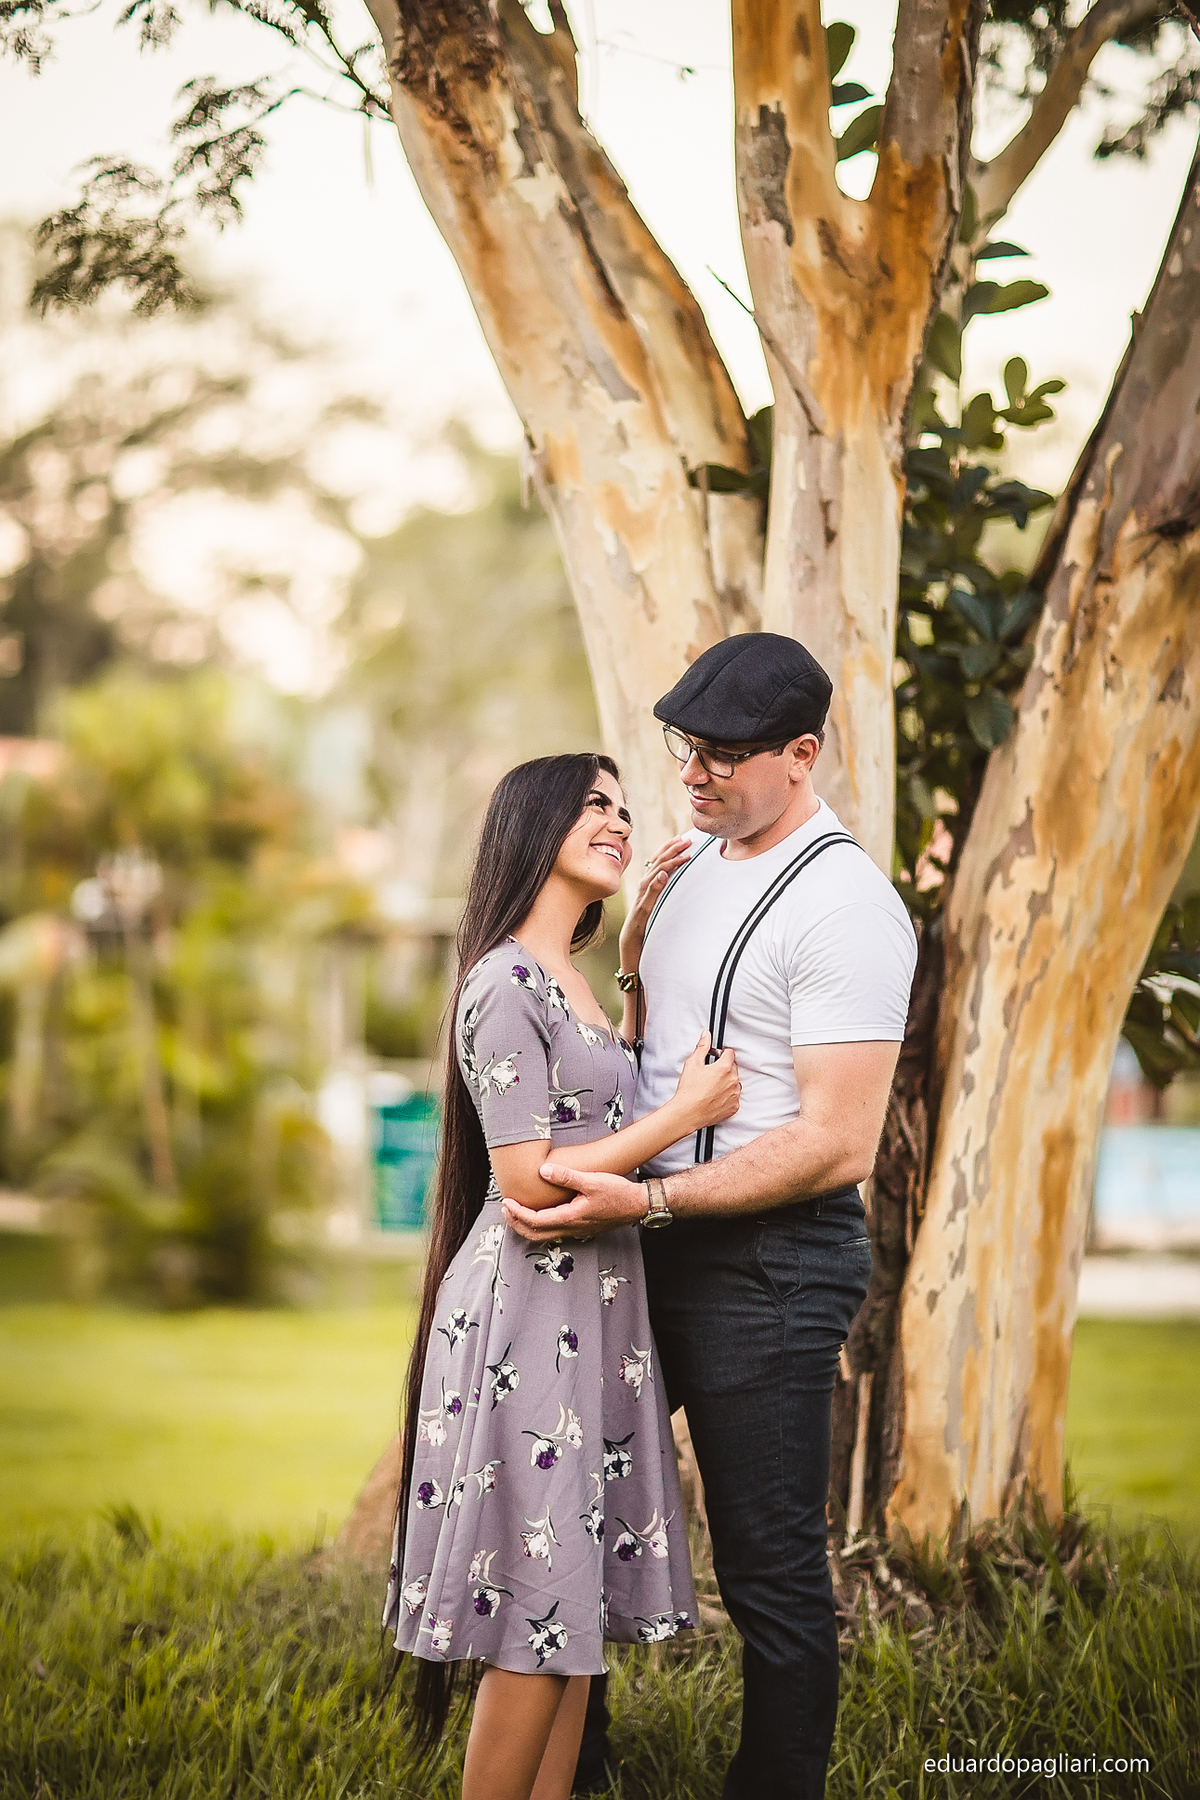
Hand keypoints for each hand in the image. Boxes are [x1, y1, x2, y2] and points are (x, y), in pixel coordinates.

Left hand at [501, 1165, 646, 1242]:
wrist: (637, 1205)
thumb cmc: (617, 1193)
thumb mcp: (591, 1181)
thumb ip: (567, 1176)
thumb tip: (543, 1170)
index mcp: (571, 1218)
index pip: (536, 1221)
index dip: (518, 1213)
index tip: (507, 1202)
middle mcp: (572, 1228)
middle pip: (536, 1234)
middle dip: (517, 1223)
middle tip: (505, 1210)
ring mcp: (577, 1230)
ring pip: (545, 1235)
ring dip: (527, 1226)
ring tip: (516, 1212)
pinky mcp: (581, 1227)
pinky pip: (554, 1232)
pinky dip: (540, 1226)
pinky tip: (539, 1214)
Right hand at [617, 835, 691, 969]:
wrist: (632, 944)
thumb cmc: (646, 925)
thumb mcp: (657, 905)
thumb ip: (662, 891)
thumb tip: (670, 876)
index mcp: (648, 885)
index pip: (658, 861)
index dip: (669, 848)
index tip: (682, 838)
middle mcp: (643, 887)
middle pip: (657, 863)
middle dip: (672, 849)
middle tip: (686, 839)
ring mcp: (642, 898)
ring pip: (654, 874)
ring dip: (668, 861)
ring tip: (682, 852)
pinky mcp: (642, 910)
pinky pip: (648, 895)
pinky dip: (655, 884)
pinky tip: (664, 875)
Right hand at [673, 1031, 740, 1131]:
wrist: (687, 1113)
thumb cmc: (689, 1091)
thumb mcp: (692, 1063)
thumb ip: (702, 1047)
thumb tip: (706, 1035)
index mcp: (725, 1068)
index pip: (730, 1053)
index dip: (722, 1054)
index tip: (716, 1058)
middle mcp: (733, 1081)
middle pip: (733, 1068)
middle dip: (724, 1069)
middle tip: (710, 1074)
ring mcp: (734, 1095)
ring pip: (734, 1083)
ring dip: (726, 1082)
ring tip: (711, 1087)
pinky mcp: (733, 1107)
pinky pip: (733, 1098)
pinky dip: (727, 1096)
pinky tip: (714, 1097)